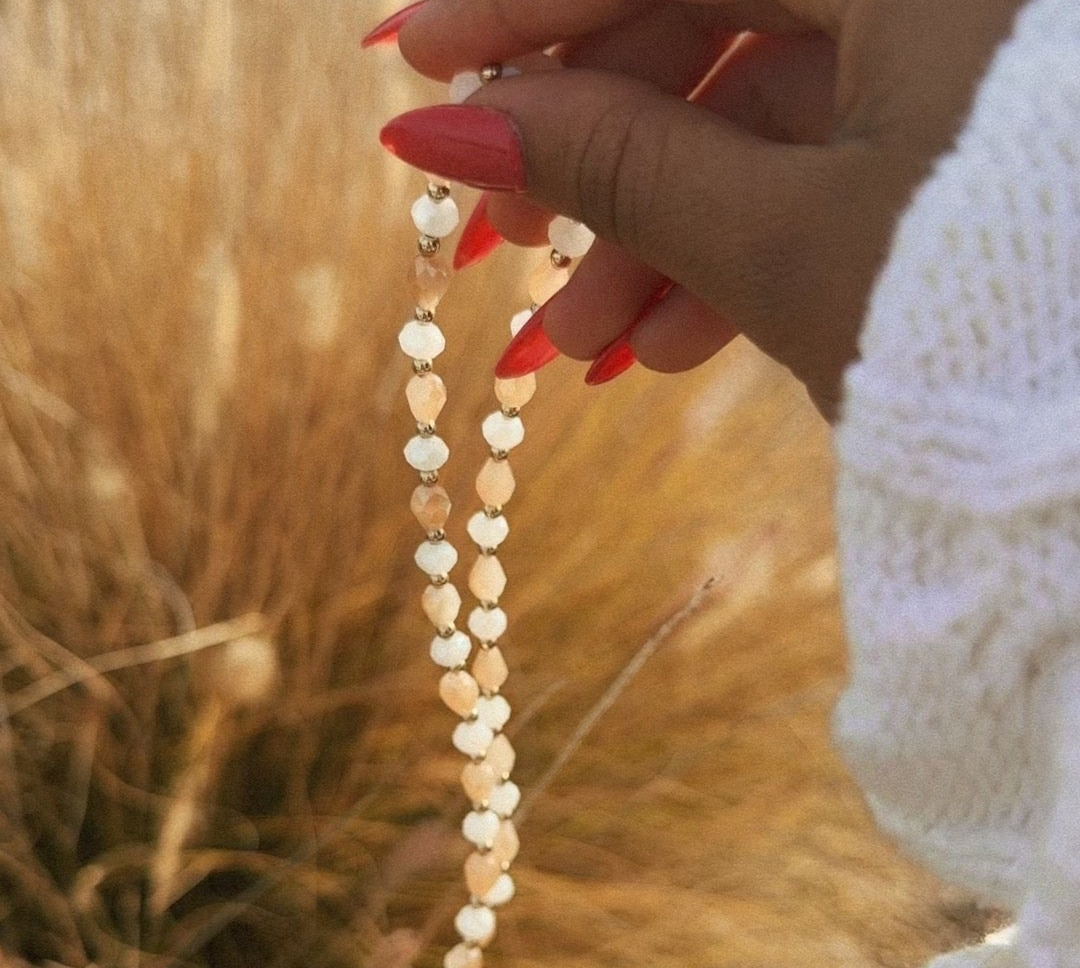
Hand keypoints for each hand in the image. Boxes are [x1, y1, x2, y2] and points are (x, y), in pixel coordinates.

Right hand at [379, 0, 1025, 417]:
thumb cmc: (983, 329)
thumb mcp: (779, 247)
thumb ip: (612, 168)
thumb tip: (451, 131)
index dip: (526, 4)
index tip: (421, 61)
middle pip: (707, 21)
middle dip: (592, 150)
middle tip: (500, 235)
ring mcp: (956, 53)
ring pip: (758, 111)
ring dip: (658, 230)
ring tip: (585, 342)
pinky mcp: (961, 127)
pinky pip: (821, 158)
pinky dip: (741, 244)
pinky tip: (675, 337)